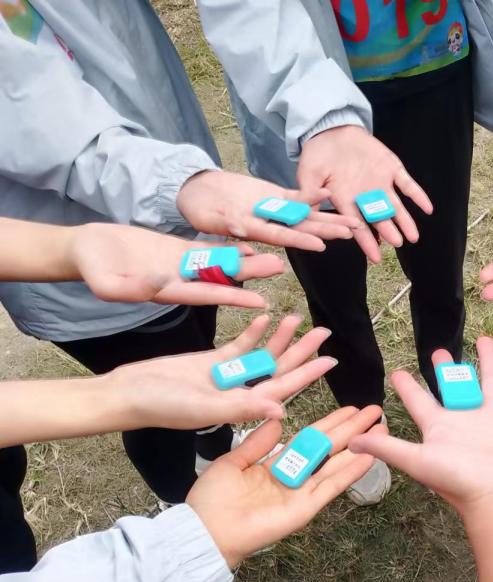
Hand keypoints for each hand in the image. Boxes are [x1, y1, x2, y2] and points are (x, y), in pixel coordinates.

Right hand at [69, 222, 282, 308]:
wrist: (85, 248)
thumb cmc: (92, 269)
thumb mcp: (107, 284)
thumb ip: (132, 288)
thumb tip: (160, 284)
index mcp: (167, 292)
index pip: (207, 295)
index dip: (233, 297)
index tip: (260, 301)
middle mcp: (181, 281)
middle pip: (222, 279)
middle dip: (250, 275)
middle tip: (280, 268)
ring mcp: (181, 266)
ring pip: (220, 263)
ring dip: (247, 261)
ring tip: (276, 257)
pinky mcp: (178, 250)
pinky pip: (209, 249)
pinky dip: (228, 246)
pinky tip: (251, 242)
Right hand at [109, 314, 336, 429]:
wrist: (128, 393)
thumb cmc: (162, 406)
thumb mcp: (204, 408)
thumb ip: (241, 409)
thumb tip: (281, 411)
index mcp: (243, 408)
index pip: (283, 389)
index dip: (307, 374)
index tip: (330, 360)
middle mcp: (240, 393)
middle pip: (279, 370)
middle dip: (302, 352)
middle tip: (325, 331)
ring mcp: (228, 377)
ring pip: (262, 356)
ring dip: (280, 339)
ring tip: (299, 318)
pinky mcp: (212, 362)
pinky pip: (240, 347)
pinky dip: (254, 334)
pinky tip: (268, 317)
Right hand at [176, 170, 361, 251]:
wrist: (198, 191)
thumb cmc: (200, 209)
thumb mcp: (211, 219)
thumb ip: (229, 225)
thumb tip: (242, 230)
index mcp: (254, 230)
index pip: (282, 237)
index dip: (300, 240)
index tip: (321, 245)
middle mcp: (270, 222)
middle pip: (302, 227)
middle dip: (327, 229)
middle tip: (354, 232)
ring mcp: (274, 209)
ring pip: (305, 215)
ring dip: (328, 217)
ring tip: (353, 222)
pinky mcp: (275, 197)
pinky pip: (297, 197)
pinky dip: (312, 195)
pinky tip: (330, 194)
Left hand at [189, 406, 384, 567]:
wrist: (207, 531)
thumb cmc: (212, 499)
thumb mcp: (232, 462)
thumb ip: (256, 443)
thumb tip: (276, 421)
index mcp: (276, 466)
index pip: (310, 439)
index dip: (331, 424)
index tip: (350, 410)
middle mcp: (294, 478)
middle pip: (329, 448)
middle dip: (352, 430)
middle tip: (374, 412)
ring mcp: (302, 493)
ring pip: (336, 465)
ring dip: (359, 448)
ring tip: (380, 430)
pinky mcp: (305, 508)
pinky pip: (331, 487)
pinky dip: (350, 472)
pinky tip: (368, 456)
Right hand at [297, 125, 432, 262]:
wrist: (331, 131)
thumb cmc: (317, 156)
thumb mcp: (308, 174)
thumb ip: (308, 194)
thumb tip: (303, 213)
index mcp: (346, 202)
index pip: (358, 226)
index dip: (367, 242)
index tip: (376, 258)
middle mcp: (365, 197)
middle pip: (379, 218)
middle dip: (388, 230)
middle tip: (397, 243)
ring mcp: (380, 183)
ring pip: (395, 206)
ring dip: (405, 220)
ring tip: (413, 236)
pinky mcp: (392, 169)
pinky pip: (408, 185)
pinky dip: (418, 196)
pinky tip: (427, 208)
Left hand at [349, 337, 492, 516]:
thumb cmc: (460, 482)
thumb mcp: (419, 462)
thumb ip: (389, 450)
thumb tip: (351, 441)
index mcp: (441, 428)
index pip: (419, 402)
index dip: (407, 387)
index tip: (397, 372)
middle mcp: (468, 421)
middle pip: (455, 388)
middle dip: (447, 369)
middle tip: (439, 350)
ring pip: (491, 383)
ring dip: (487, 362)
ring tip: (482, 340)